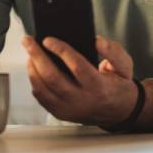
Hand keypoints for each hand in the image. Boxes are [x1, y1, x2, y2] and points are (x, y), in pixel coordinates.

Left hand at [22, 34, 137, 125]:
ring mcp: (70, 109)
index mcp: (99, 87)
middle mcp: (82, 100)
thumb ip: (113, 51)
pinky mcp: (61, 114)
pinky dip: (34, 82)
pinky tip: (33, 69)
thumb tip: (97, 41)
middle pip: (53, 77)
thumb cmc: (119, 86)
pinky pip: (41, 98)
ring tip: (29, 53)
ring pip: (43, 89)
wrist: (119, 111)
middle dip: (37, 56)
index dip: (60, 50)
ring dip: (32, 69)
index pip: (76, 66)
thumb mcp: (124, 66)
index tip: (48, 39)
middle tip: (28, 41)